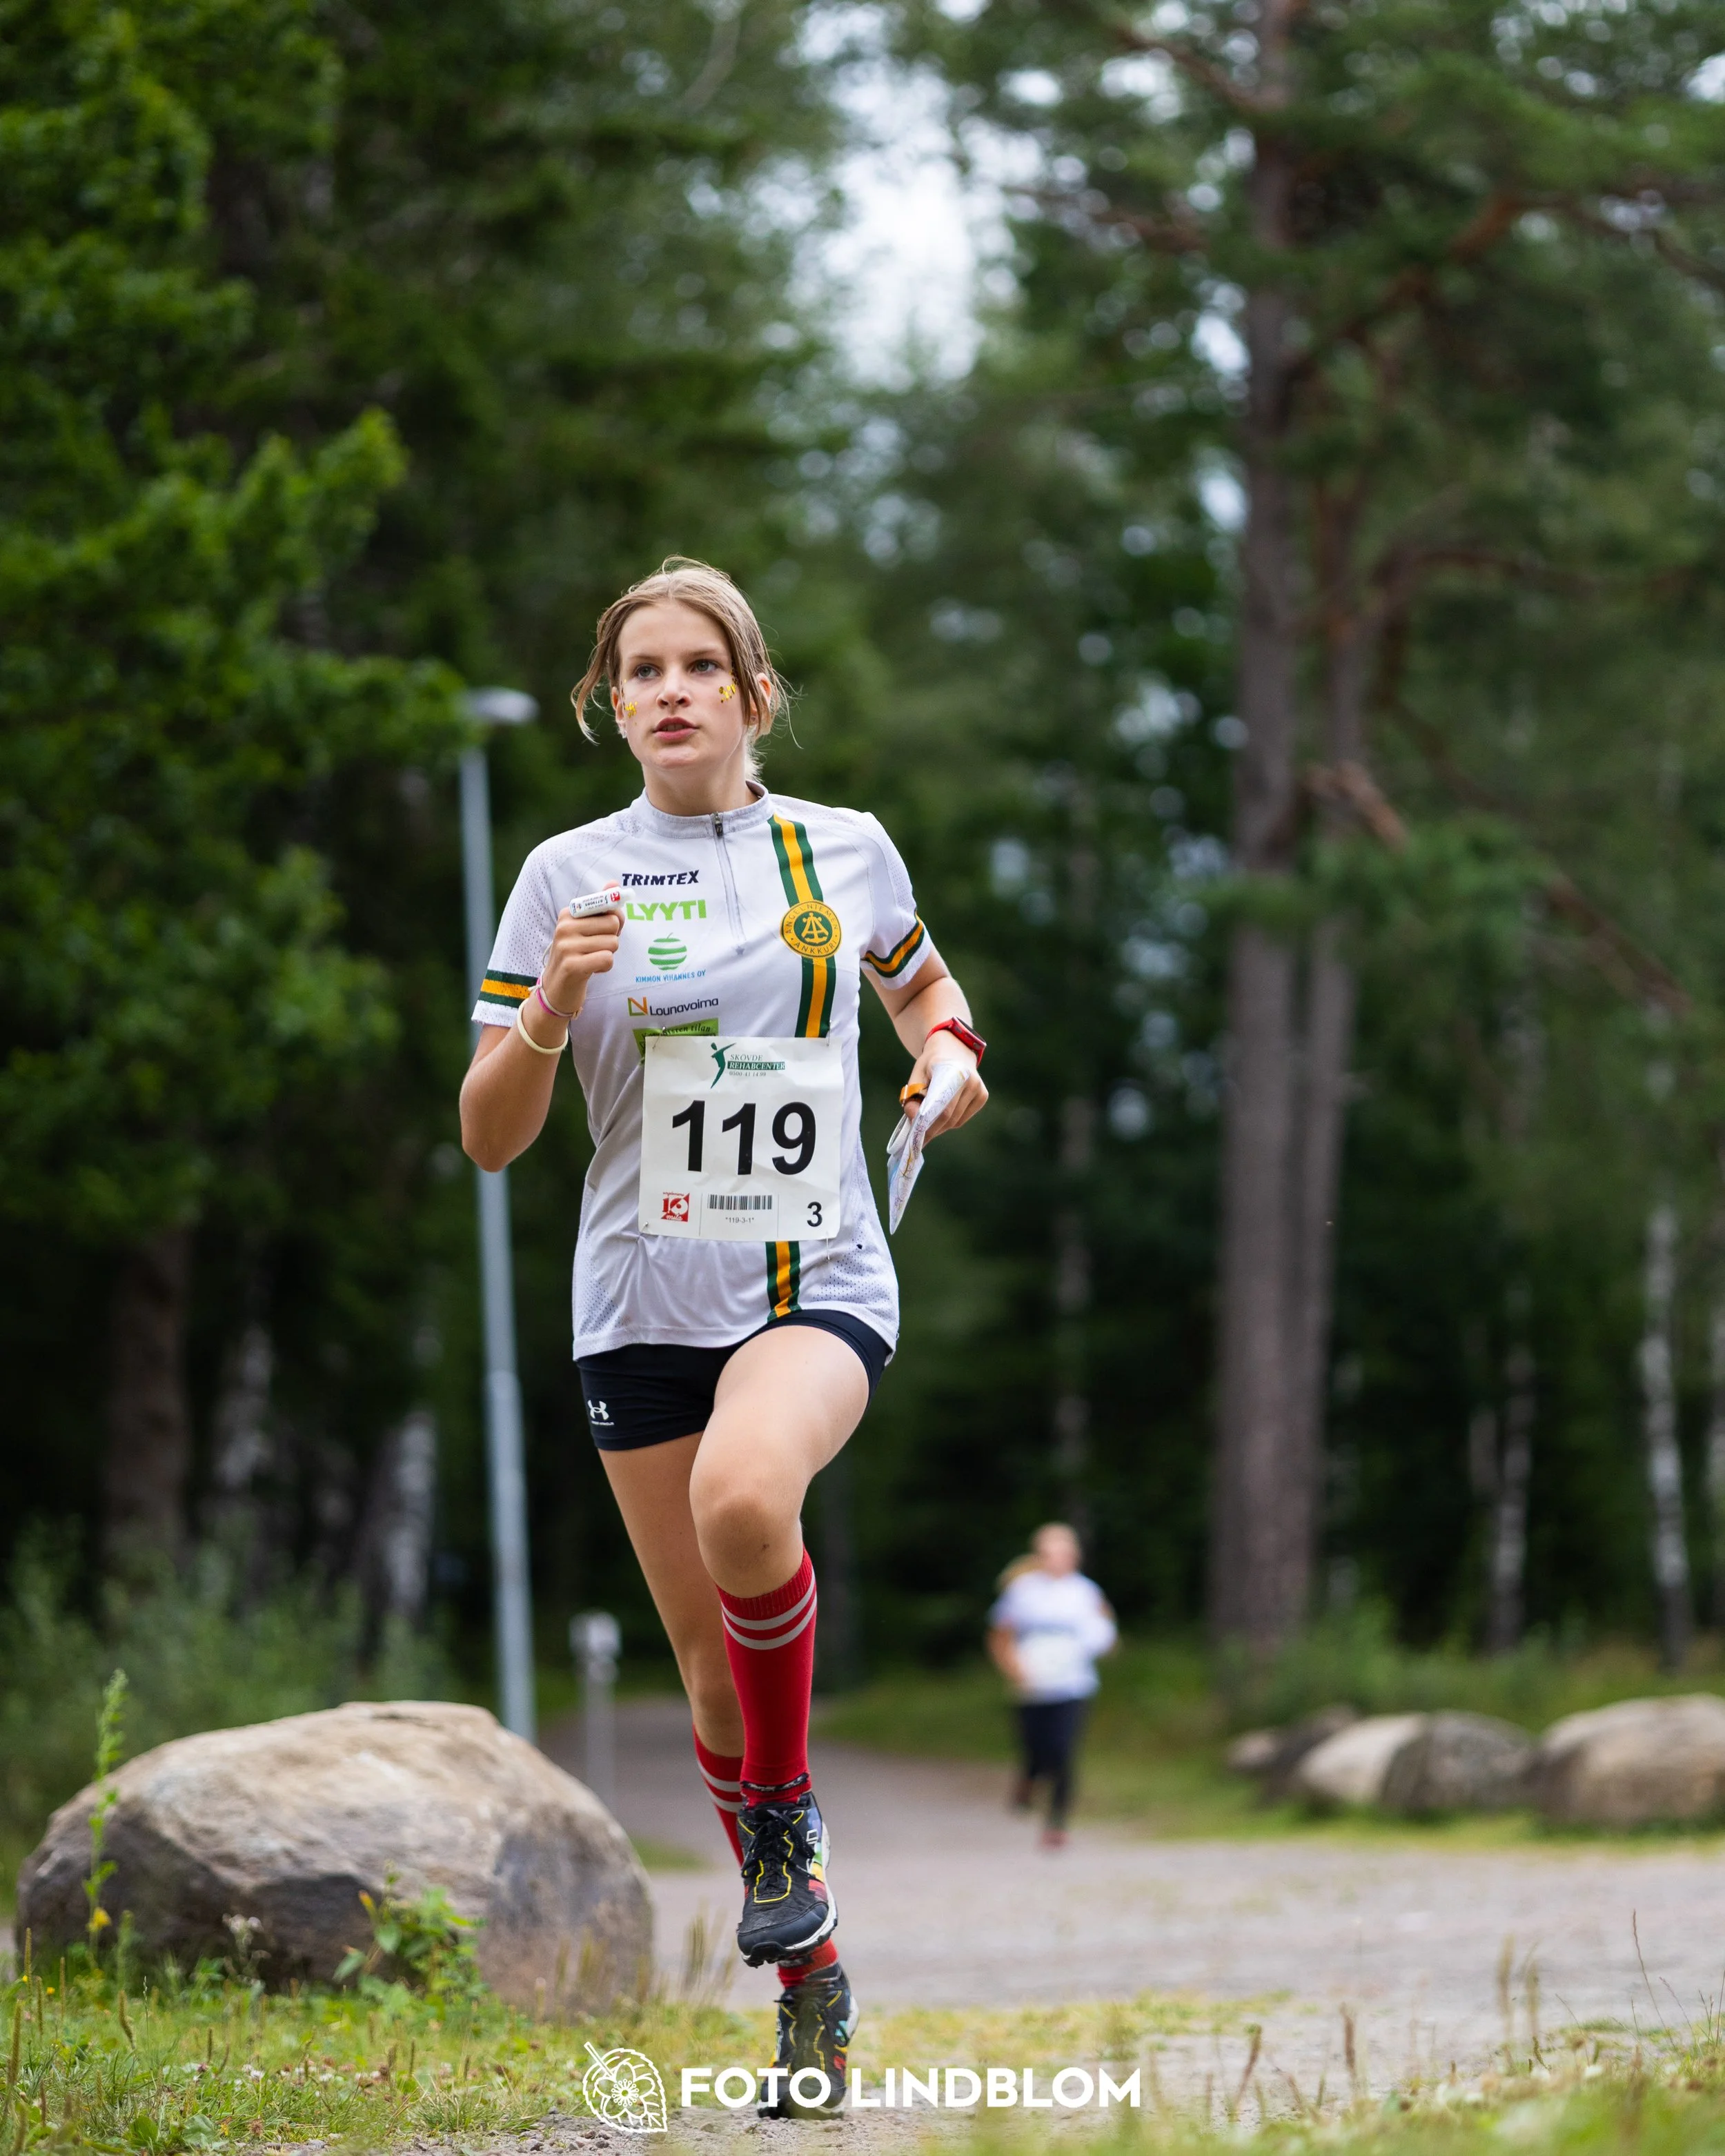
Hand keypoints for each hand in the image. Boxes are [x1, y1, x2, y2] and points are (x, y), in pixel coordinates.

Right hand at [538, 904, 621, 1022]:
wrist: (557, 989)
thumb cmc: (578, 955)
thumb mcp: (588, 929)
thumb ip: (602, 907)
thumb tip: (614, 884)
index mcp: (568, 913)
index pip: (606, 905)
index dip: (614, 920)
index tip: (605, 931)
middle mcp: (564, 926)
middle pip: (613, 924)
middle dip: (612, 939)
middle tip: (596, 949)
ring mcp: (566, 946)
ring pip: (612, 943)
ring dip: (608, 955)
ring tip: (591, 959)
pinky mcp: (571, 965)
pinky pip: (607, 959)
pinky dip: (605, 967)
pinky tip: (592, 969)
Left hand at [905, 1032, 987, 1139]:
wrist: (954, 1048)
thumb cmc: (932, 1062)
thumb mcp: (917, 1073)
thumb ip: (913, 1094)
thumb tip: (913, 1118)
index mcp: (952, 1072)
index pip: (941, 1107)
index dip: (928, 1125)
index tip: (916, 1137)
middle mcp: (970, 1081)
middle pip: (948, 1117)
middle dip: (931, 1129)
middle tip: (918, 1138)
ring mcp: (979, 1089)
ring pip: (955, 1121)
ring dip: (939, 1127)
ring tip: (926, 1126)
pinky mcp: (983, 1096)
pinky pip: (962, 1118)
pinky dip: (950, 1122)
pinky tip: (941, 1116)